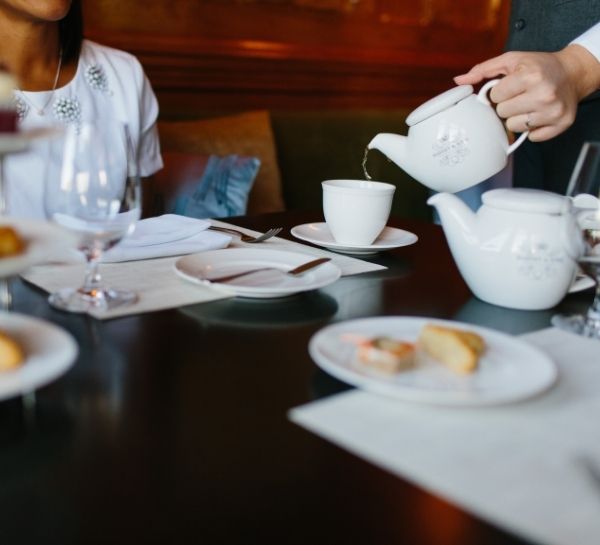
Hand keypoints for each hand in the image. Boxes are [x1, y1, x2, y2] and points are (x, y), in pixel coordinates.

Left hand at [454, 45, 599, 141]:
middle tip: (519, 96)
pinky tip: (538, 114)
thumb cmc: (539, 66)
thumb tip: (458, 80)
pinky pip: (532, 138)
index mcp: (530, 76)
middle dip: (507, 105)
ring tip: (528, 105)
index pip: (495, 97)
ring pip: (514, 127)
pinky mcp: (561, 124)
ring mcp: (553, 111)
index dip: (499, 92)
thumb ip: (483, 70)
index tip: (509, 87)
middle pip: (502, 113)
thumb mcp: (511, 60)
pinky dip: (532, 129)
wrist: (573, 72)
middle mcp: (544, 94)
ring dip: (517, 118)